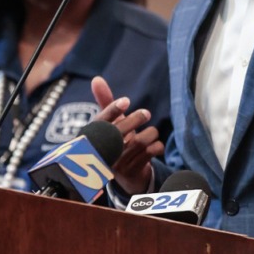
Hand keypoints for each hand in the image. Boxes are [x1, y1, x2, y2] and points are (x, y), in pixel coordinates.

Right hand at [91, 75, 162, 194]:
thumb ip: (105, 101)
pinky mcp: (130, 172)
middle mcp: (103, 150)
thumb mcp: (112, 122)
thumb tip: (96, 78)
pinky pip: (148, 153)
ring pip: (138, 141)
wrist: (127, 174)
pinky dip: (157, 146)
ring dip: (150, 133)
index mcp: (96, 136)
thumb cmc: (118, 140)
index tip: (126, 101)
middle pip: (119, 131)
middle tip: (146, 113)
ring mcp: (116, 163)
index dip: (113, 109)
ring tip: (152, 133)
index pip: (101, 121)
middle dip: (136, 119)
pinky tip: (155, 146)